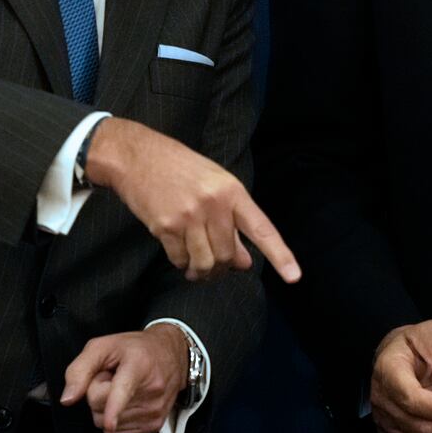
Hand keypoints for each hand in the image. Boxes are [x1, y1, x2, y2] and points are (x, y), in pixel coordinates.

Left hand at [59, 325, 188, 432]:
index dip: (114, 407)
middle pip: (101, 407)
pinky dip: (114, 422)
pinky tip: (127, 404)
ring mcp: (154, 411)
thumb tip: (68, 399)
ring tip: (122, 389)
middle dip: (97, 393)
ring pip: (107, 425)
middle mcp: (151, 390)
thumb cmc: (136, 349)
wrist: (171, 356)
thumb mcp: (103, 346)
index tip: (111, 423)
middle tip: (112, 378)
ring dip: (106, 409)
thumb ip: (80, 369)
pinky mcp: (154, 426)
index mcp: (139, 365)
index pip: (123, 390)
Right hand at [86, 117, 300, 283]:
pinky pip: (179, 260)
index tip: (294, 276)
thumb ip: (232, 222)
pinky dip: (181, 263)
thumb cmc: (180, 169)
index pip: (261, 229)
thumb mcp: (215, 186)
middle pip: (228, 256)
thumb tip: (244, 262)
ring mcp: (188, 216)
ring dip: (201, 271)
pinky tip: (179, 252)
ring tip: (196, 266)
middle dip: (222, 267)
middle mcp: (213, 205)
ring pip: (205, 263)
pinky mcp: (164, 227)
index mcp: (232, 192)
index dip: (280, 255)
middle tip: (214, 265)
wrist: (137, 156)